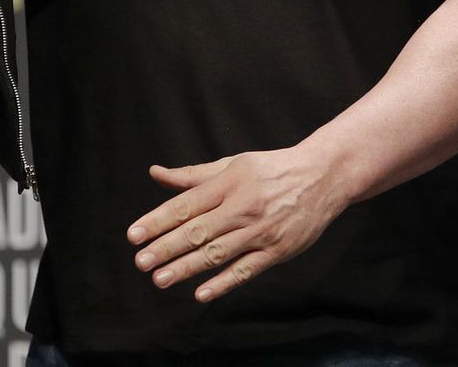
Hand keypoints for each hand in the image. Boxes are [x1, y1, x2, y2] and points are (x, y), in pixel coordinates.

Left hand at [127, 146, 347, 302]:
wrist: (323, 177)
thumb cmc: (272, 169)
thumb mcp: (233, 164)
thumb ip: (193, 175)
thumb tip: (157, 174)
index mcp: (228, 183)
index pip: (186, 204)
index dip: (158, 220)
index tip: (134, 235)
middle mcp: (242, 207)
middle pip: (197, 231)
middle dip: (166, 248)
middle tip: (141, 261)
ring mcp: (260, 231)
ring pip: (217, 253)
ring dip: (186, 268)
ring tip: (160, 278)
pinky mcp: (277, 251)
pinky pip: (245, 270)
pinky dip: (223, 283)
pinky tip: (201, 293)